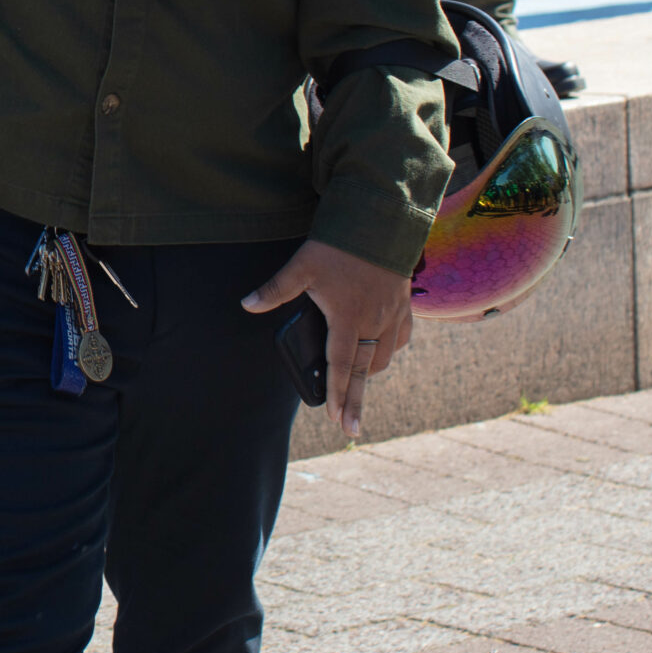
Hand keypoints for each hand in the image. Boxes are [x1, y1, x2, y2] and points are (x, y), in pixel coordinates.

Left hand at [243, 240, 415, 437]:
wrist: (381, 225)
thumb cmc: (338, 247)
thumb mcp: (301, 267)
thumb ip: (275, 290)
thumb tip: (247, 305)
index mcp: (349, 320)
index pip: (341, 367)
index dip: (338, 394)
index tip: (336, 418)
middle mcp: (374, 324)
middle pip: (365, 372)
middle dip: (356, 401)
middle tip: (352, 427)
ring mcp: (393, 316)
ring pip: (383, 356)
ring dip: (370, 372)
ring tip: (357, 385)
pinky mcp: (404, 305)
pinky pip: (400, 338)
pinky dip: (389, 349)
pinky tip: (382, 351)